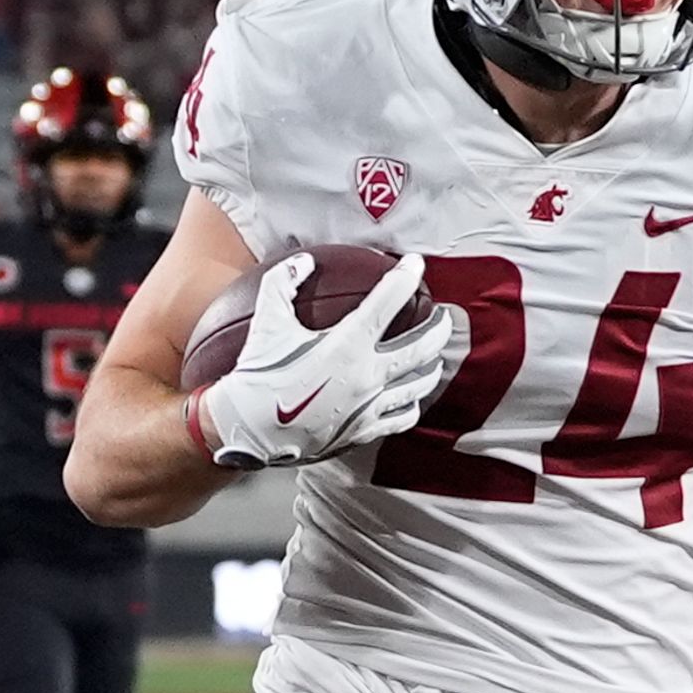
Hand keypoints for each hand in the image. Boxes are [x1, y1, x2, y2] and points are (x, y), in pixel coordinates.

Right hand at [193, 249, 461, 468]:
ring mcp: (369, 406)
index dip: (406, 277)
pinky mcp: (364, 431)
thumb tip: (304, 262)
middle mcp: (367, 375)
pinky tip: (411, 398)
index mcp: (347, 345)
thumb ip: (283, 283)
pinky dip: (412, 404)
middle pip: (422, 348)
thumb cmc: (257, 375)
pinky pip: (401, 417)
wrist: (249, 431)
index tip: (416, 264)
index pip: (389, 302)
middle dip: (439, 327)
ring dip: (432, 366)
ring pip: (419, 384)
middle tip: (442, 315)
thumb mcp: (267, 322)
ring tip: (435, 357)